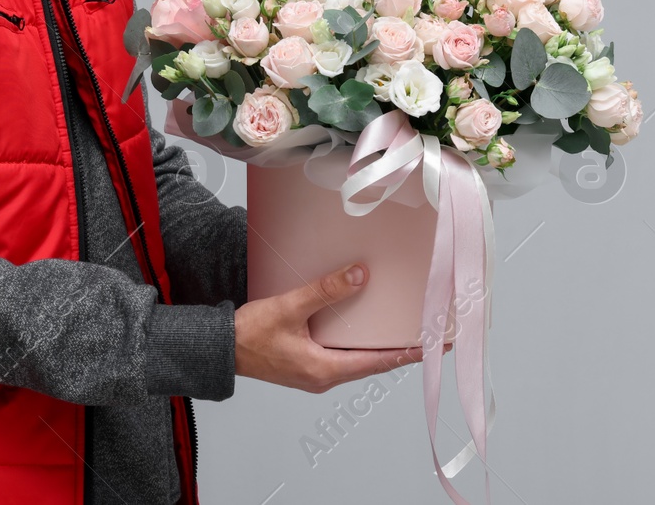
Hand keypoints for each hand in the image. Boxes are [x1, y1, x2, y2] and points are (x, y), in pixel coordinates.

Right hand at [235, 261, 450, 392]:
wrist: (219, 351)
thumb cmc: (249, 335)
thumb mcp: (290, 307)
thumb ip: (325, 291)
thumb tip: (361, 276)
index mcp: (325, 370)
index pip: (379, 362)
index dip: (409, 353)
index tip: (435, 346)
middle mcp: (324, 377)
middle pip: (373, 364)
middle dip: (400, 350)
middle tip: (428, 336)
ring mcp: (315, 374)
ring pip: (358, 361)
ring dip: (379, 347)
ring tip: (402, 331)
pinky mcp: (305, 366)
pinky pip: (342, 356)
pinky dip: (358, 344)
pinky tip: (362, 328)